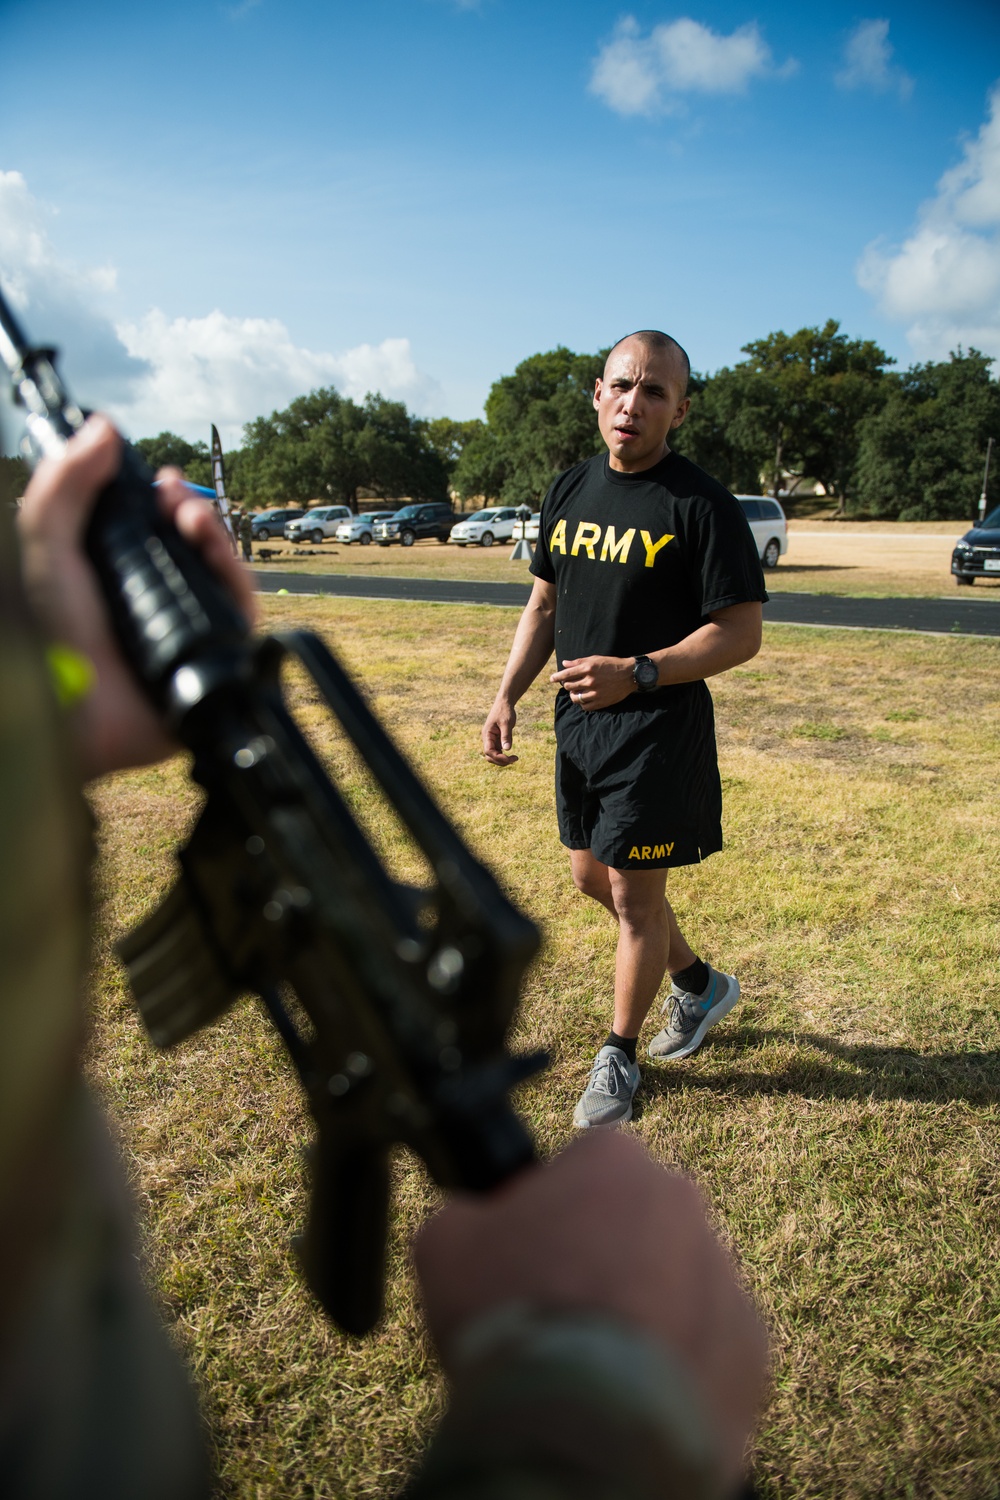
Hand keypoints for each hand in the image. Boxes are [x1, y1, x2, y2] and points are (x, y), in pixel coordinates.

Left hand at [17, 414, 255, 781]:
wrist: (67, 704)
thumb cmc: (45, 633)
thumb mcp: (45, 547)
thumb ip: (64, 485)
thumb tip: (103, 427)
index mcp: (122, 580)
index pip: (158, 534)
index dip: (166, 503)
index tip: (162, 478)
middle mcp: (158, 605)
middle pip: (196, 551)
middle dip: (192, 514)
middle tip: (176, 496)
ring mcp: (188, 634)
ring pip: (222, 578)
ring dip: (215, 538)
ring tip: (192, 519)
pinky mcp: (216, 663)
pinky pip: (241, 616)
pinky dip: (235, 578)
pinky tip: (215, 555)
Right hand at [414, 1133, 766, 1487]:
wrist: (581, 1427)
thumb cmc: (512, 1317)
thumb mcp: (448, 1242)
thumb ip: (472, 1211)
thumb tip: (480, 1215)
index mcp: (614, 1159)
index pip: (582, 1166)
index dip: (549, 1211)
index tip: (528, 1255)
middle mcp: (682, 1201)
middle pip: (635, 1223)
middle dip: (604, 1258)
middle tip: (558, 1312)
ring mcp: (725, 1275)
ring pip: (676, 1285)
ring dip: (642, 1313)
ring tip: (591, 1365)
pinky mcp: (751, 1349)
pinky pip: (707, 1350)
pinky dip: (674, 1371)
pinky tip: (630, 1396)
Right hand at [481, 696, 517, 765]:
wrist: (504, 703)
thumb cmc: (504, 711)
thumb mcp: (506, 723)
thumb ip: (506, 736)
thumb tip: (507, 749)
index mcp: (487, 734)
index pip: (488, 751)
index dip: (498, 757)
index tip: (509, 758)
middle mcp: (487, 739)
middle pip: (490, 756)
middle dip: (500, 761)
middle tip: (514, 759)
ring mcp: (492, 740)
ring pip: (494, 756)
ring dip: (503, 760)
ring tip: (515, 758)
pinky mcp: (497, 740)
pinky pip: (498, 752)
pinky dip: (504, 756)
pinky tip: (513, 756)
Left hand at [550, 654, 634, 708]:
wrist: (630, 675)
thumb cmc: (612, 665)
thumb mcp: (595, 659)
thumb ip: (579, 662)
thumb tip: (564, 664)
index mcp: (588, 668)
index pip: (566, 674)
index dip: (557, 677)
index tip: (552, 679)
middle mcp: (590, 681)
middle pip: (569, 686)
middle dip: (566, 685)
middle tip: (569, 684)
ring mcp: (595, 693)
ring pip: (575, 697)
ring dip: (573, 695)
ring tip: (575, 692)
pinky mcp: (600, 702)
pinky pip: (585, 706)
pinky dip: (582, 703)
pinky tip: (584, 699)